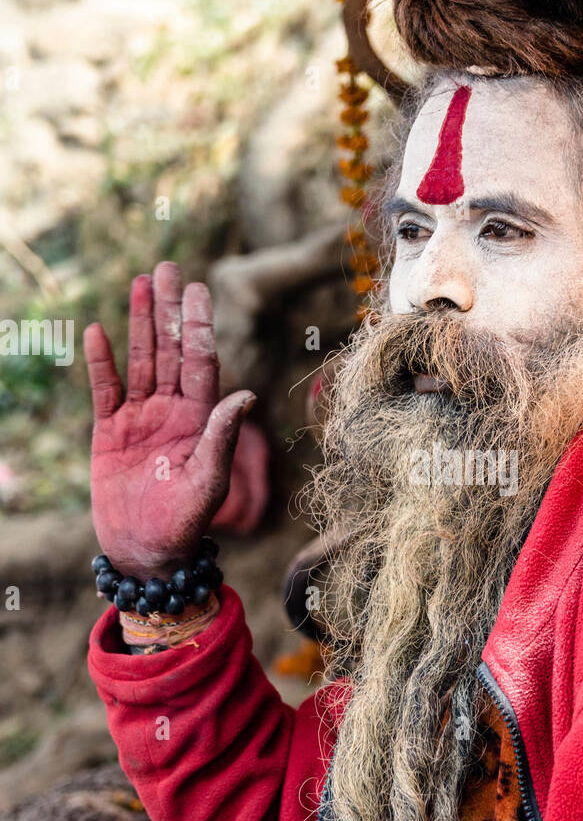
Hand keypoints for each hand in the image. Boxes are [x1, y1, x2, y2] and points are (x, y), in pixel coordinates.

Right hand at [83, 261, 255, 580]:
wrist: (147, 552)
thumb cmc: (185, 523)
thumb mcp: (208, 480)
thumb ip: (222, 436)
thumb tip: (246, 395)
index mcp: (200, 420)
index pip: (200, 362)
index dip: (198, 325)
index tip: (199, 289)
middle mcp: (171, 412)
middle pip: (169, 350)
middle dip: (168, 310)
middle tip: (168, 268)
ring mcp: (139, 419)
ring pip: (139, 361)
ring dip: (139, 323)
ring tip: (140, 283)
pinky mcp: (109, 432)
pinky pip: (105, 390)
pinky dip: (101, 362)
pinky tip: (99, 330)